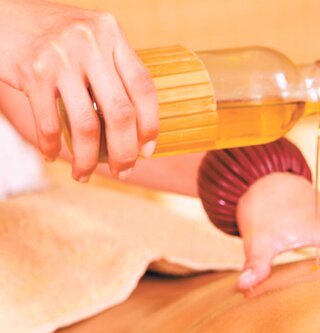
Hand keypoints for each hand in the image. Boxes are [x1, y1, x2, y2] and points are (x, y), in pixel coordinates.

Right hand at [0, 0, 157, 180]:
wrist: (0, 15)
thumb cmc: (52, 36)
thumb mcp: (90, 39)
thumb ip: (113, 70)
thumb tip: (137, 129)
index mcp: (111, 33)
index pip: (144, 87)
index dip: (151, 126)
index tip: (147, 151)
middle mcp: (90, 42)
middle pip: (121, 112)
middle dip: (125, 152)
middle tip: (122, 172)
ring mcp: (60, 57)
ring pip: (86, 125)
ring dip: (87, 159)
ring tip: (84, 174)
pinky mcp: (33, 72)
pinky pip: (50, 123)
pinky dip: (52, 145)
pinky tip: (52, 154)